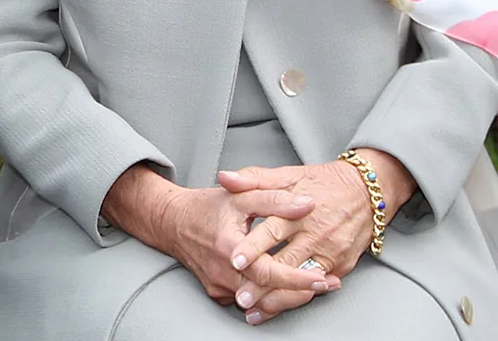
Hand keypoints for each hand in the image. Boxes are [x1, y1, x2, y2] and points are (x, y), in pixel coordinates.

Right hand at [159, 184, 333, 307]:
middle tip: (328, 284)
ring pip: (259, 302)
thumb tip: (306, 204)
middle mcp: (223, 272)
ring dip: (287, 297)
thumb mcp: (240, 196)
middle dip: (301, 292)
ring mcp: (219, 286)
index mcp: (229, 247)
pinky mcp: (217, 292)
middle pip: (268, 294)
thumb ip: (274, 199)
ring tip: (314, 288)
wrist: (171, 221)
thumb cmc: (205, 207)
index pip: (269, 272)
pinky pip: (247, 299)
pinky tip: (286, 288)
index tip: (322, 278)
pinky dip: (268, 295)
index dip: (297, 277)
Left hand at [218, 152, 412, 324]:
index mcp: (298, 212)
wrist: (365, 192)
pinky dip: (297, 297)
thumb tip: (225, 178)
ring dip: (278, 298)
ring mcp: (329, 253)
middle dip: (262, 283)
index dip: (253, 247)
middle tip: (241, 297)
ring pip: (301, 281)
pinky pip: (317, 287)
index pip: (272, 231)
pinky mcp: (341, 266)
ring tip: (256, 311)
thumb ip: (253, 179)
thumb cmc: (322, 183)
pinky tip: (280, 307)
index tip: (235, 260)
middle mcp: (315, 235)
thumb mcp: (287, 174)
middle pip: (285, 263)